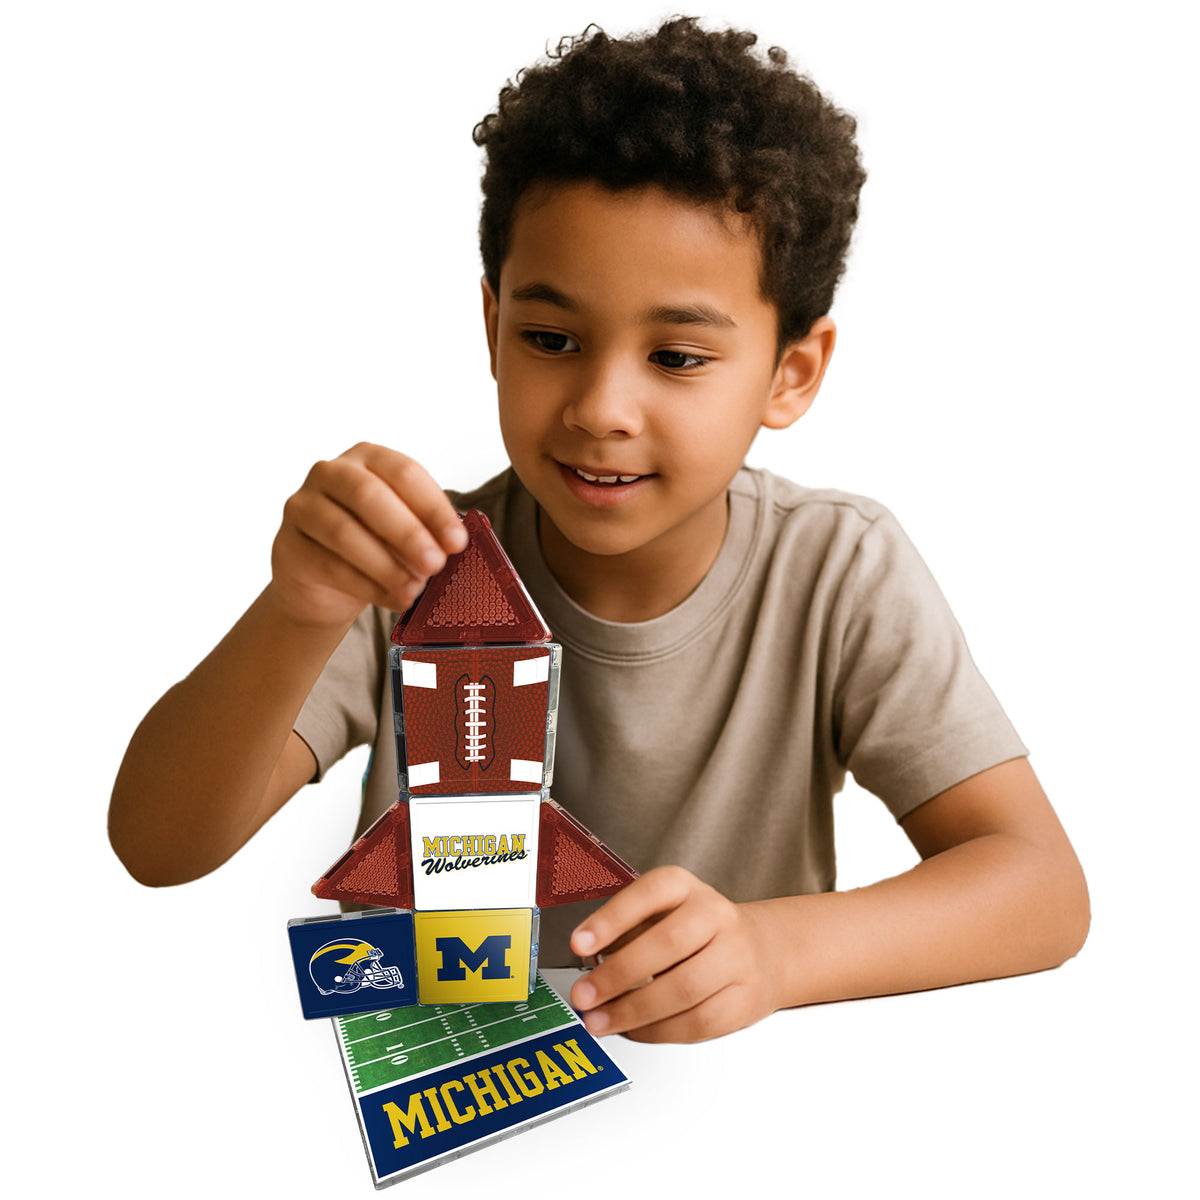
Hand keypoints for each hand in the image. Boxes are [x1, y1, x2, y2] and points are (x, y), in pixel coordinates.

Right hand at [268, 442, 467, 628]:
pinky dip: (367, 586)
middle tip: (436, 564)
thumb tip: (452, 547)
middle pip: (369, 496)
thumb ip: (426, 532)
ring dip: (386, 565)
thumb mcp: (404, 533)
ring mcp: (302, 506)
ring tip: (414, 590)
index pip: (404, 473)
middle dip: (408, 533)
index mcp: (367, 458)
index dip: (433, 508)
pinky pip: (329, 566)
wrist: (323, 584)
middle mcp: (330, 473)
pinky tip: (392, 599)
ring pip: (344, 533)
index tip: (457, 541)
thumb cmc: (373, 546)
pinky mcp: (287, 545)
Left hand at [568, 865, 779, 1042]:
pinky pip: (698, 1022)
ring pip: (685, 989)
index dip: (613, 918)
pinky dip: (659, 1031)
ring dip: (634, 1011)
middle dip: (618, 975)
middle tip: (584, 995)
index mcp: (687, 888)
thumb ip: (627, 932)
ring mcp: (735, 958)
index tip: (579, 943)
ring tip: (600, 1021)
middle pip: (668, 944)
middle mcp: (715, 916)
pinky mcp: (743, 1000)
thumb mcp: (663, 913)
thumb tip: (589, 964)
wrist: (764, 951)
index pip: (650, 893)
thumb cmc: (697, 932)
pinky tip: (634, 1029)